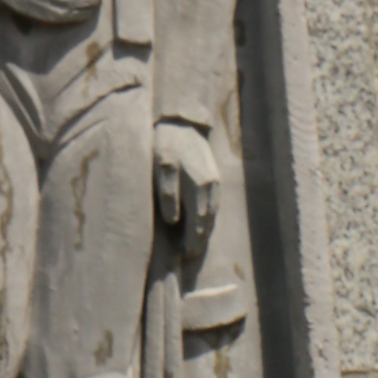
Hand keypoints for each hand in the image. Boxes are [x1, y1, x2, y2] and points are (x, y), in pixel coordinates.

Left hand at [153, 122, 218, 249]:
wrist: (181, 121)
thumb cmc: (168, 144)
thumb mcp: (162, 166)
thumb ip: (168, 193)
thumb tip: (173, 221)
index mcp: (200, 187)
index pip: (198, 224)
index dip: (192, 242)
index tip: (185, 256)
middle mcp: (212, 188)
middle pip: (207, 222)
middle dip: (199, 240)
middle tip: (189, 256)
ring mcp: (215, 182)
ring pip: (212, 215)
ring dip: (204, 230)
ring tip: (194, 243)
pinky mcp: (213, 176)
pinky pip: (212, 204)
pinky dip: (207, 217)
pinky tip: (199, 221)